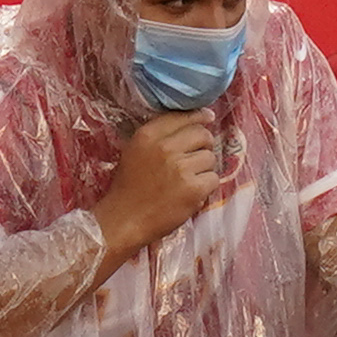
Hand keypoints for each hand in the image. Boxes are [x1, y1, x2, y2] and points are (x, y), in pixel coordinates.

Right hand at [94, 113, 221, 257]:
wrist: (122, 221)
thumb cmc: (129, 187)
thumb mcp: (136, 151)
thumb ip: (161, 135)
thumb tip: (201, 117)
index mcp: (148, 135)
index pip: (183, 116)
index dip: (199, 117)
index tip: (207, 118)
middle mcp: (165, 147)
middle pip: (203, 134)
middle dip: (204, 145)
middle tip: (194, 159)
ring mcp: (181, 168)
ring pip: (210, 158)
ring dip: (203, 169)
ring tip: (186, 181)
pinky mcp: (193, 188)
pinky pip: (213, 179)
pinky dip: (205, 187)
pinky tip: (190, 194)